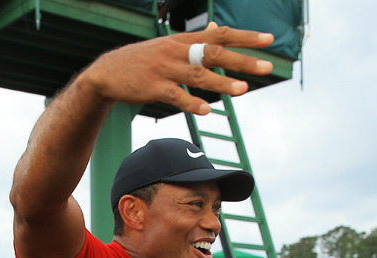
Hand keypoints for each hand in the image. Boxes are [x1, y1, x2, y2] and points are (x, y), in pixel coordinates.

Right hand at [82, 23, 274, 115]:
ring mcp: (164, 69)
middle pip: (214, 53)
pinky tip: (207, 110)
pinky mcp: (152, 87)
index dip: (245, 37)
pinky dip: (191, 102)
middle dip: (242, 60)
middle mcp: (177, 51)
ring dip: (221, 83)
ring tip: (243, 90)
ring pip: (197, 75)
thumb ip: (196, 40)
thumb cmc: (144, 61)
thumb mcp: (170, 45)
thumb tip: (218, 28)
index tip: (268, 40)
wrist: (107, 72)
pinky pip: (175, 96)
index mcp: (184, 40)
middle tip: (267, 67)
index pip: (220, 35)